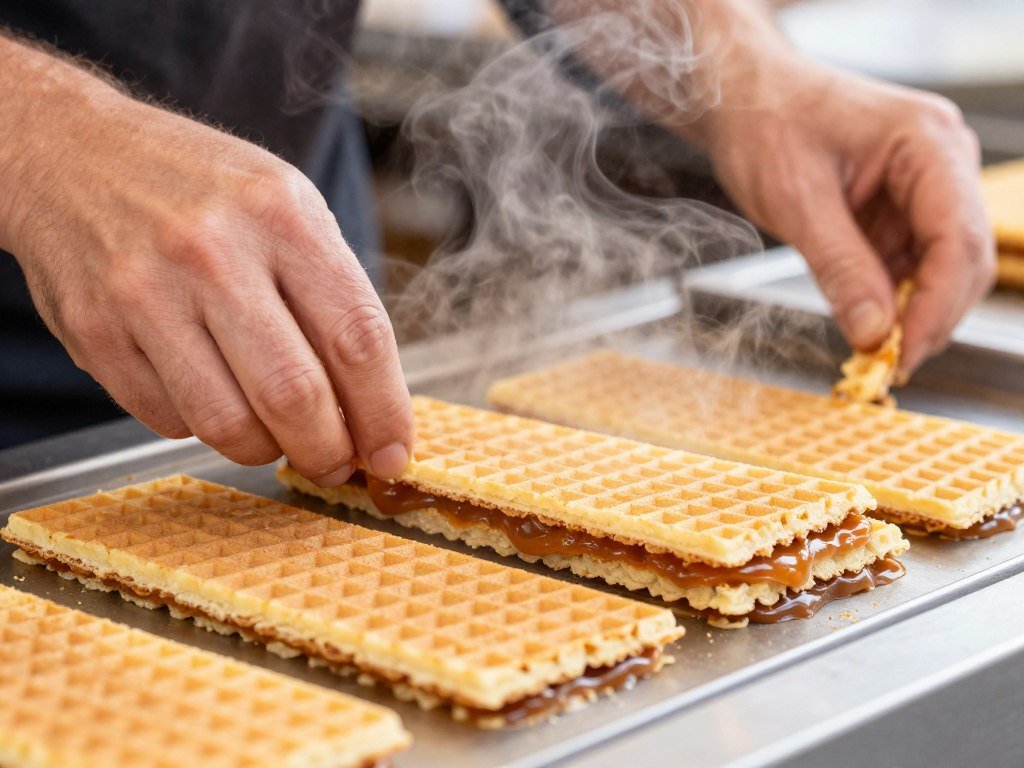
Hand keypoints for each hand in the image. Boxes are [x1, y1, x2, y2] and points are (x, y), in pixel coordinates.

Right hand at [1, 39, 411, 483]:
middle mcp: (213, 251)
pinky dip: (202, 428)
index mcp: (281, 214)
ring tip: (276, 437)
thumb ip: (332, 295)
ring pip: (228, 424)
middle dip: (329, 451)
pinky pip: (169, 420)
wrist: (73, 153)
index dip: (383, 411)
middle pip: (295, 394)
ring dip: (266, 451)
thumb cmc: (200, 188)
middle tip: (337, 462)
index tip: (392, 451)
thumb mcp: (287, 206)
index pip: (357, 338)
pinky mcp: (94, 331)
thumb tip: (372, 403)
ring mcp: (145, 292)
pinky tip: (212, 395)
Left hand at [704, 60, 994, 372]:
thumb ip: (840, 268)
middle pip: (963, 259)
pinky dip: (893, 300)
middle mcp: (941, 163)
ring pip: (942, 269)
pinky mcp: (901, 211)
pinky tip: (868, 324)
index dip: (937, 306)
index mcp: (927, 143)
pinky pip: (910, 265)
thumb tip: (873, 333)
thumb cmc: (766, 125)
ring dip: (912, 314)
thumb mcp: (796, 201)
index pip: (957, 238)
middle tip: (887, 365)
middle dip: (930, 317)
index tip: (903, 353)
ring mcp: (925, 188)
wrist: (742, 99)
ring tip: (874, 353)